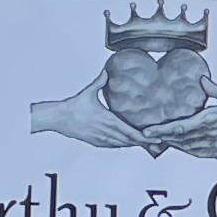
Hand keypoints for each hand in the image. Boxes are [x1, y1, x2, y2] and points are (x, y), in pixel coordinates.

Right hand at [29, 75, 155, 150]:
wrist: (59, 118)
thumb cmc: (73, 106)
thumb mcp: (89, 92)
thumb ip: (100, 81)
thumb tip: (107, 70)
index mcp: (108, 120)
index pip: (131, 133)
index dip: (145, 137)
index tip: (156, 138)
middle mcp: (106, 132)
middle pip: (130, 141)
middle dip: (145, 142)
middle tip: (157, 141)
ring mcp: (101, 139)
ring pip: (122, 144)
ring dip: (134, 144)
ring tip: (147, 142)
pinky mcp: (96, 142)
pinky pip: (113, 145)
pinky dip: (123, 144)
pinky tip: (128, 142)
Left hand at [137, 85, 216, 161]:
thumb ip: (213, 90)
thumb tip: (202, 80)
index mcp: (212, 120)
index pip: (180, 127)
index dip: (162, 130)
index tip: (148, 131)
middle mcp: (213, 136)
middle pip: (181, 140)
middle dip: (165, 138)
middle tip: (150, 137)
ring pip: (189, 149)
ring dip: (175, 145)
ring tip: (164, 141)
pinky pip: (201, 154)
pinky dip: (189, 150)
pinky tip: (183, 147)